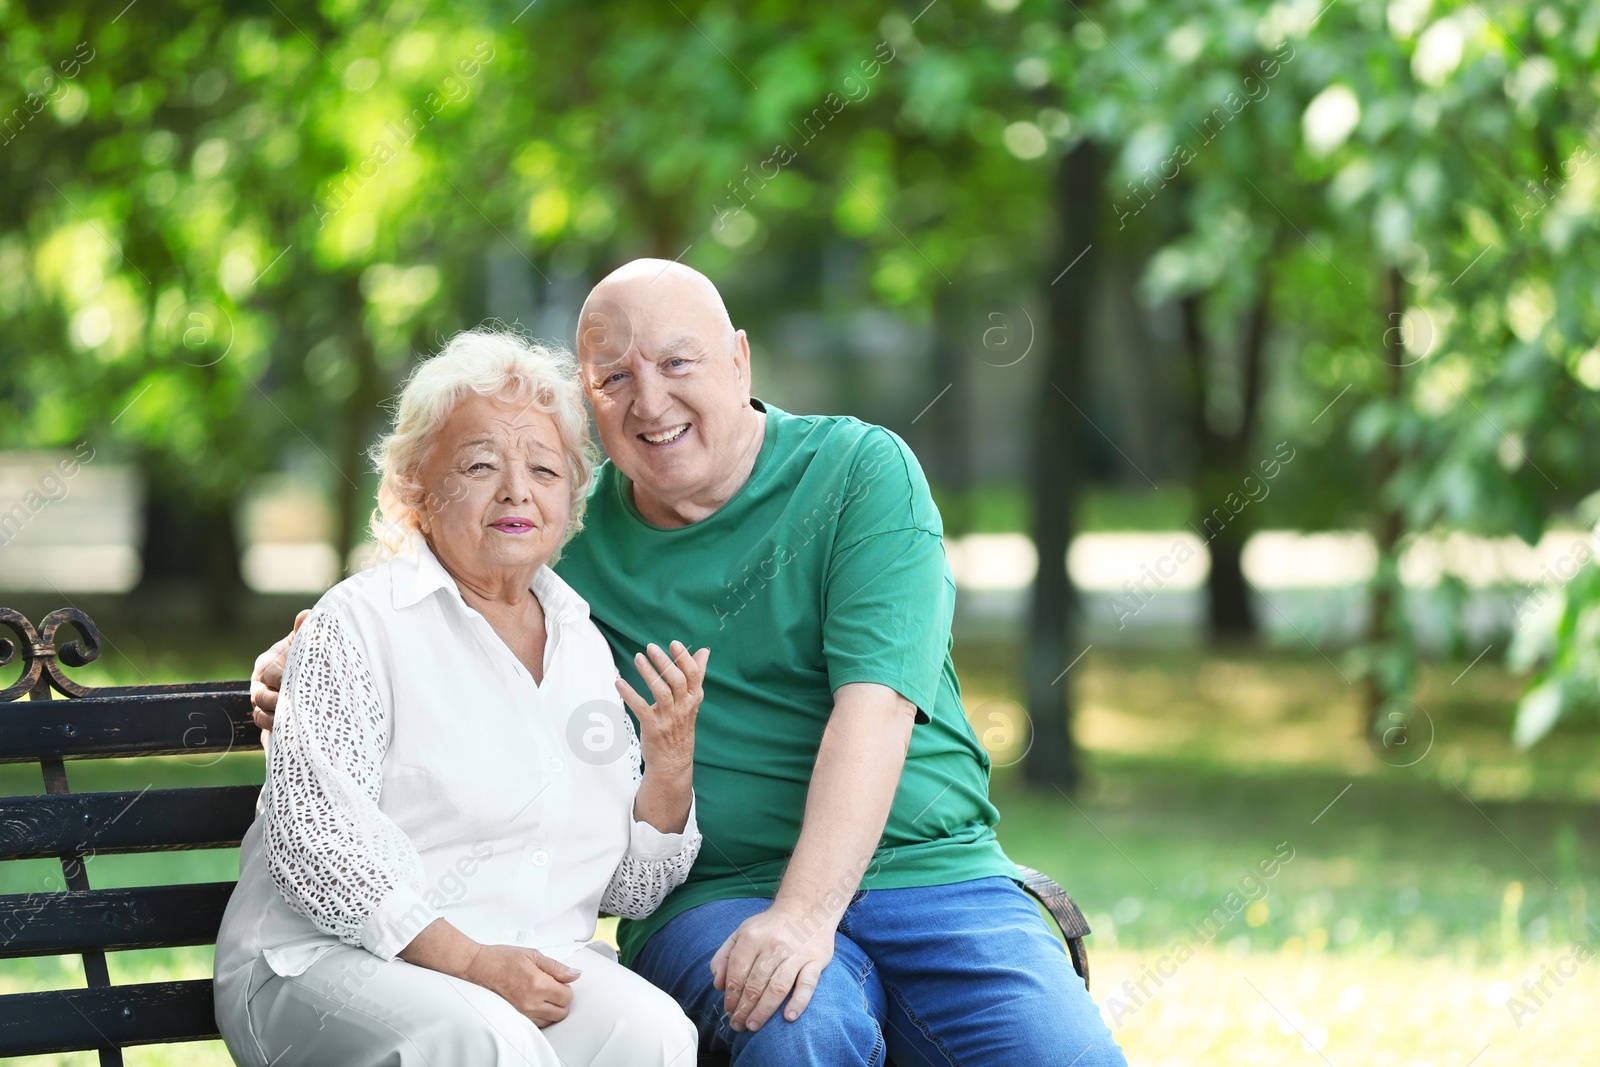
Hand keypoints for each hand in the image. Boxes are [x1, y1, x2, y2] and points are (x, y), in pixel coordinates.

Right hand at [250, 609, 309, 731]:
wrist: (308, 682)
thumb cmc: (305, 658)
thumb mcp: (305, 644)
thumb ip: (305, 632)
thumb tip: (306, 614)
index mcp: (266, 664)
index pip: (270, 673)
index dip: (282, 679)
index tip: (296, 684)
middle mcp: (260, 685)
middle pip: (261, 697)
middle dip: (279, 702)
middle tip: (298, 706)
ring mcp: (262, 704)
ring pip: (261, 715)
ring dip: (277, 720)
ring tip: (297, 722)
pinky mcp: (269, 721)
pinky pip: (266, 729)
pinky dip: (278, 731)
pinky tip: (294, 732)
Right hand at [463, 943, 580, 1026]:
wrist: (481, 967)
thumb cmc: (504, 959)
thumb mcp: (534, 955)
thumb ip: (557, 967)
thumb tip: (575, 974)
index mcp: (538, 984)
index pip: (567, 997)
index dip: (567, 987)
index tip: (560, 981)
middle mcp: (531, 1002)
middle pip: (561, 1012)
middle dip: (562, 1000)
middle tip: (554, 987)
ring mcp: (523, 1012)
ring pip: (550, 1020)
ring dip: (553, 1009)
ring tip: (544, 994)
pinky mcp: (516, 1016)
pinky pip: (537, 1023)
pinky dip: (542, 1015)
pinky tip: (537, 1002)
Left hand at [615, 641, 708, 778]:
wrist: (673, 761)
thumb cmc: (681, 725)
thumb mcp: (692, 700)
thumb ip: (696, 675)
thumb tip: (704, 651)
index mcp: (694, 698)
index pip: (693, 675)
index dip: (684, 658)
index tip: (674, 643)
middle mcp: (683, 708)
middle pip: (677, 681)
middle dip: (665, 663)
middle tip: (651, 647)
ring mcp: (668, 719)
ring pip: (661, 692)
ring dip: (648, 674)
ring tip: (638, 658)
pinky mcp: (652, 728)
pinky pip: (641, 709)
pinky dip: (630, 694)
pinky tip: (619, 682)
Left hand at [710, 903, 833, 1031]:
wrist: (807, 907)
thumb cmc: (769, 927)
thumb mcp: (741, 933)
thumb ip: (724, 957)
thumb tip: (717, 984)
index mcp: (752, 937)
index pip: (737, 974)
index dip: (730, 997)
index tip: (729, 1012)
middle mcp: (773, 945)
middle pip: (755, 984)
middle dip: (744, 1009)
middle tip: (739, 1026)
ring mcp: (796, 953)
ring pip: (777, 987)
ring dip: (763, 1010)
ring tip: (753, 1026)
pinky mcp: (816, 960)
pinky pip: (808, 984)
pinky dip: (798, 1002)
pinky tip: (788, 1017)